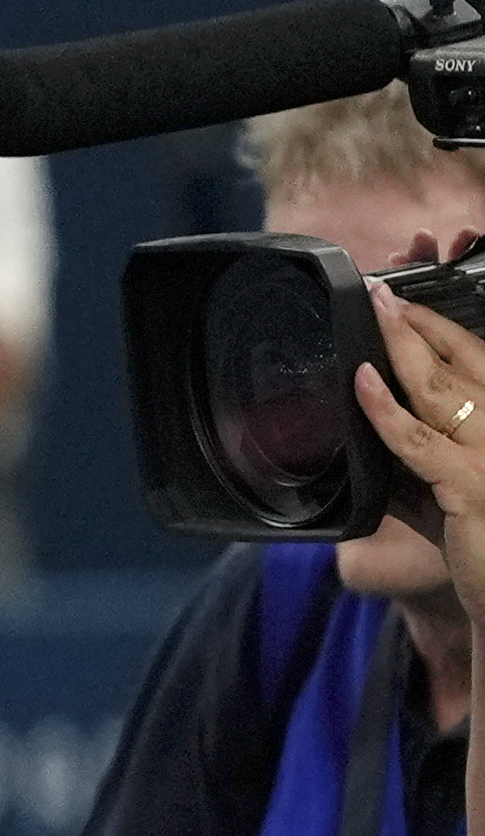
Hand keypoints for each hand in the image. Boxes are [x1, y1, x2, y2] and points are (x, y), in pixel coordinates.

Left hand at [362, 284, 484, 599]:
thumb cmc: (480, 546)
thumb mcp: (451, 488)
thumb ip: (419, 457)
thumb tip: (370, 424)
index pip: (479, 360)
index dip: (443, 327)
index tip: (405, 302)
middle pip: (466, 360)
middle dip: (422, 321)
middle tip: (382, 289)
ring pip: (443, 387)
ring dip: (404, 345)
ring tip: (374, 310)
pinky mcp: (469, 486)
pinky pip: (417, 440)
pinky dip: (386, 408)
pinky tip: (363, 381)